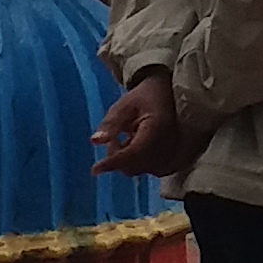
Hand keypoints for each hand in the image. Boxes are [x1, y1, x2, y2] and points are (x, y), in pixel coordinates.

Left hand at [91, 72, 205, 178]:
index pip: (133, 153)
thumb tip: (95, 141)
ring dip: (125, 159)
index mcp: (156, 129)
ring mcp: (168, 152)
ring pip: (139, 168)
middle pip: (134, 165)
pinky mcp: (167, 156)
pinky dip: (135, 160)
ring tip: (123, 138)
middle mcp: (166, 144)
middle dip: (117, 157)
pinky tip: (134, 145)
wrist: (166, 92)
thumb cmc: (144, 97)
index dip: (113, 163)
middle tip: (113, 139)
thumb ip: (111, 123)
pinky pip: (147, 167)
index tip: (94, 169)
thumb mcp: (124, 105)